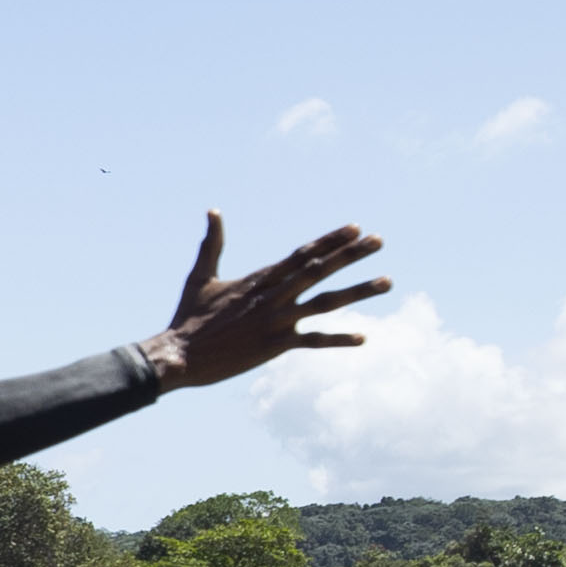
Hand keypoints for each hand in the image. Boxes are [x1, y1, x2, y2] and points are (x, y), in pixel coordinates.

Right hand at [140, 212, 386, 390]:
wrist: (179, 356)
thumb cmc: (188, 317)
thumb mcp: (200, 276)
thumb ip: (212, 244)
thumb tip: (212, 211)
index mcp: (259, 279)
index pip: (302, 254)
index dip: (330, 240)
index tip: (355, 227)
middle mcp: (272, 296)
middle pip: (320, 270)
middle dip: (352, 254)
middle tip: (379, 241)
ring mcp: (275, 321)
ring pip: (325, 303)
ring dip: (358, 291)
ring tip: (386, 282)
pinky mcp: (274, 347)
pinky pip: (313, 341)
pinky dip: (338, 339)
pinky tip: (363, 337)